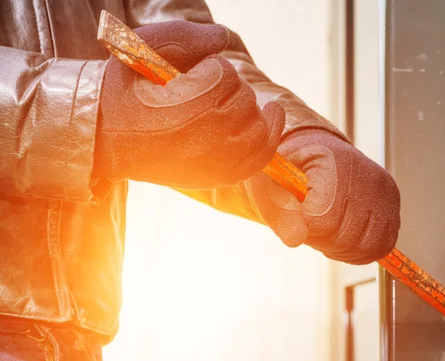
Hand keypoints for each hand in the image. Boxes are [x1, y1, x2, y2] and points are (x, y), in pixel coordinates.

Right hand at [94, 21, 284, 187]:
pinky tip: (274, 113)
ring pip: (256, 125)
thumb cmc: (126, 89)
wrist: (106, 137)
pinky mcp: (218, 176)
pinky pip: (260, 156)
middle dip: (227, 87)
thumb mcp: (143, 49)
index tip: (186, 76)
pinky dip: (271, 134)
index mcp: (185, 110)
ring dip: (245, 107)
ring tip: (225, 100)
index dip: (209, 68)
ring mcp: (215, 163)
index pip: (225, 76)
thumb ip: (186, 36)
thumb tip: (224, 39)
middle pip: (244, 99)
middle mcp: (206, 141)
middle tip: (198, 91)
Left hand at [246, 130, 400, 264]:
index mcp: (334, 162)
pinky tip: (341, 237)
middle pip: (345, 237)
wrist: (315, 155)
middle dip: (320, 239)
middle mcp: (367, 174)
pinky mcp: (394, 205)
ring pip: (366, 247)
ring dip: (340, 249)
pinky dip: (359, 251)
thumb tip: (296, 240)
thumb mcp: (268, 186)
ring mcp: (385, 191)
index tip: (295, 210)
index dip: (303, 226)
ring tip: (324, 230)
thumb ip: (278, 212)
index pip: (323, 218)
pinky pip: (381, 246)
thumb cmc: (288, 172)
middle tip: (308, 223)